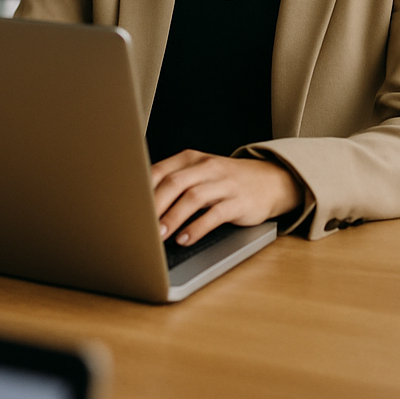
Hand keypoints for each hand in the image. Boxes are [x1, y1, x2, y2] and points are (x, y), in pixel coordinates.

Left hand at [151, 150, 303, 246]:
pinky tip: (185, 239)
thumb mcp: (200, 174)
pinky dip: (197, 228)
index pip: (161, 170)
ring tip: (159, 235)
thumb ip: (174, 182)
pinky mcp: (239, 201)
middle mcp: (207, 167)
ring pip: (193, 198)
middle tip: (140, 225)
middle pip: (175, 183)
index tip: (129, 208)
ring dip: (173, 217)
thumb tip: (140, 202)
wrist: (271, 181)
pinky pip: (215, 214)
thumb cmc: (226, 181)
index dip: (143, 190)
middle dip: (155, 206)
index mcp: (192, 159)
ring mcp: (224, 183)